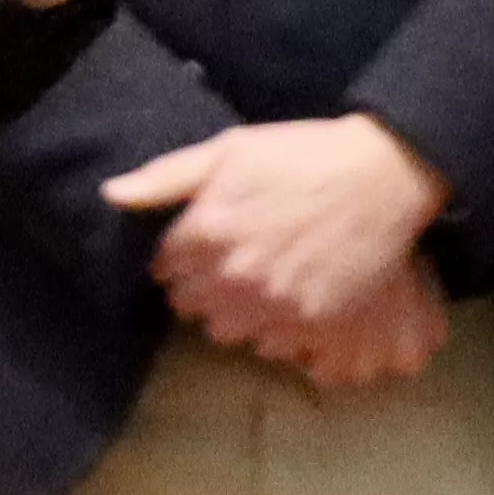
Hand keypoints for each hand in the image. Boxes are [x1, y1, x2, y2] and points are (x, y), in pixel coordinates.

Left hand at [104, 115, 448, 372]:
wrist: (383, 176)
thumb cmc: (303, 155)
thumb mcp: (230, 149)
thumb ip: (167, 176)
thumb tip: (110, 194)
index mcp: (205, 230)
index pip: (163, 270)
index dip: (178, 258)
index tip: (197, 248)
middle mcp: (232, 274)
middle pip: (189, 306)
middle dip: (200, 287)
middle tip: (229, 266)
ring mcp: (272, 302)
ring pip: (224, 331)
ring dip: (233, 312)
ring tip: (257, 286)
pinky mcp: (311, 322)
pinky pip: (270, 345)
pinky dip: (273, 328)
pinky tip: (288, 299)